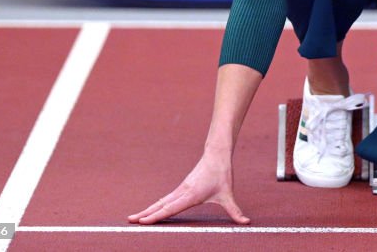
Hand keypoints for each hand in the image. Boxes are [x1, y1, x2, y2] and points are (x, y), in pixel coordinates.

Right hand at [128, 150, 249, 224]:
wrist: (217, 154)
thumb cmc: (222, 174)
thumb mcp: (228, 195)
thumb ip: (236, 211)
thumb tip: (246, 222)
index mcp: (191, 195)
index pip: (170, 208)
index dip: (157, 216)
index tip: (143, 222)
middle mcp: (182, 192)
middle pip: (160, 205)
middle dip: (145, 214)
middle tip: (130, 221)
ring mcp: (180, 189)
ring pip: (161, 202)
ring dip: (147, 210)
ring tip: (133, 218)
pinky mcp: (181, 188)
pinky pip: (165, 199)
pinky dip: (155, 205)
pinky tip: (149, 211)